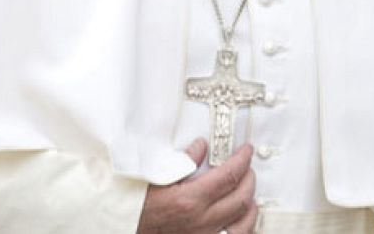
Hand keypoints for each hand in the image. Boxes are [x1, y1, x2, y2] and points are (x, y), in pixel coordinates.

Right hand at [137, 139, 257, 233]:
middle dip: (249, 177)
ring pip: (242, 223)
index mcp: (189, 201)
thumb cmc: (136, 206)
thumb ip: (182, 161)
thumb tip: (202, 147)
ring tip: (247, 190)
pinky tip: (242, 217)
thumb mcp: (156, 178)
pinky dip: (243, 226)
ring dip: (250, 204)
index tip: (246, 151)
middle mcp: (200, 222)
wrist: (123, 228)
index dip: (242, 160)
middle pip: (241, 198)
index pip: (229, 175)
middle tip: (247, 166)